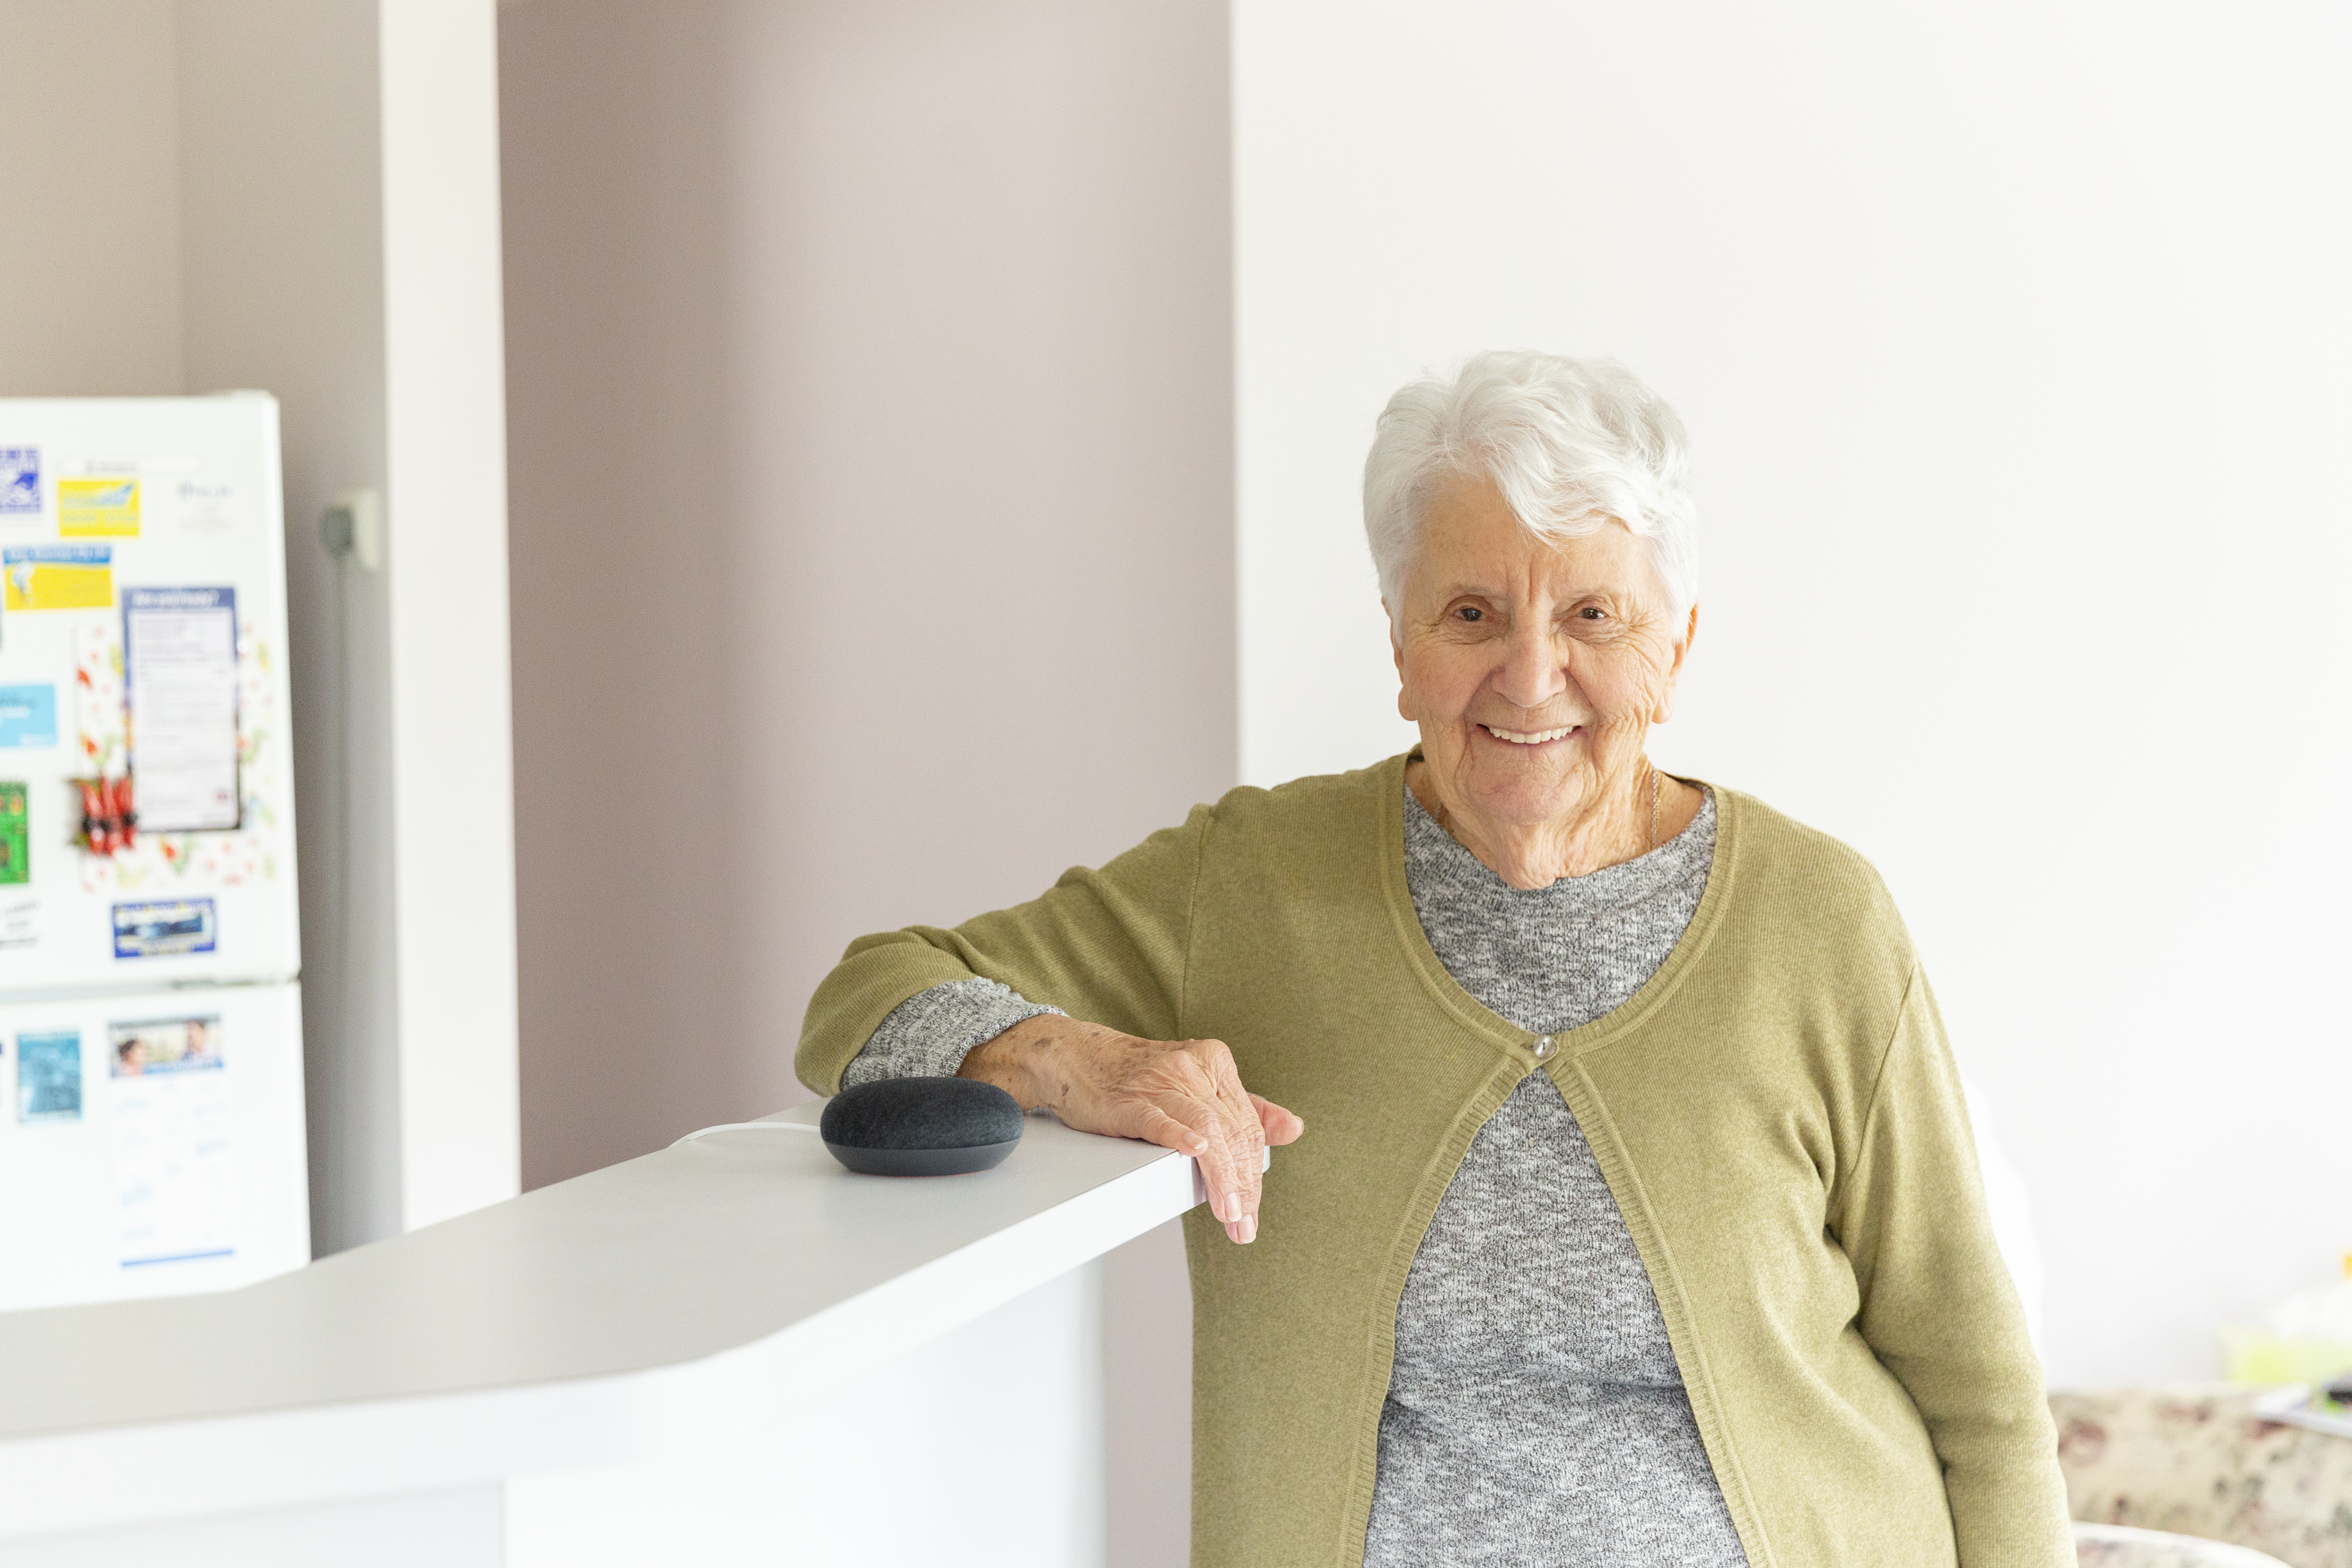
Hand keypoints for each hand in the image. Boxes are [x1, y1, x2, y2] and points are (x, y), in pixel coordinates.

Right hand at [959, 1015, 1303, 1243]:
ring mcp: (1160, 1081)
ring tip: (1228, 1214)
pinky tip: (1197, 1154)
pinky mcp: (1128, 1098)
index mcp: (1215, 1064)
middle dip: (1243, 1185)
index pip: (1248, 1125)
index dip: (1256, 1172)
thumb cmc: (1136, 1077)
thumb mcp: (1197, 1086)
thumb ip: (1245, 1108)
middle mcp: (1192, 1069)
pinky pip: (1160, 1117)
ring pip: (1207, 1130)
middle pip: (1233, 1132)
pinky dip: (1181, 1136)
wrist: (1075, 1058)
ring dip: (1223, 1178)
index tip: (1253, 1210)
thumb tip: (1293, 1128)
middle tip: (1244, 1224)